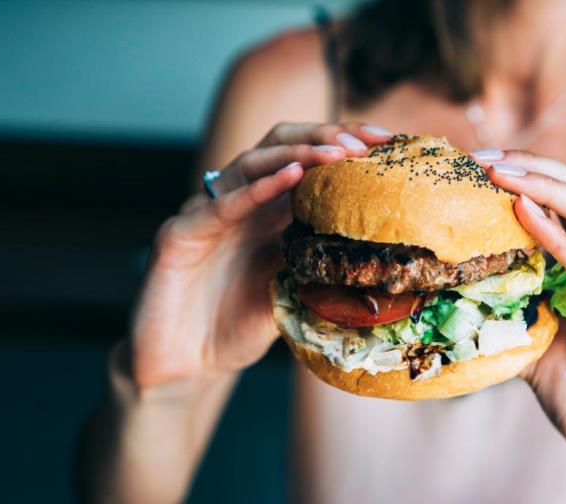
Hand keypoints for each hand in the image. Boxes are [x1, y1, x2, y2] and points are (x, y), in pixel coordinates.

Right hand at [131, 123, 391, 386]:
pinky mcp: (178, 236)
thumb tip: (378, 262)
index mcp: (264, 214)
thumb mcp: (288, 296)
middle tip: (367, 141)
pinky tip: (289, 177)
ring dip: (297, 154)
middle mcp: (236, 204)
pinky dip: (256, 190)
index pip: (304, 162)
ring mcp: (205, 215)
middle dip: (324, 136)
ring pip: (251, 164)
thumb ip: (317, 271)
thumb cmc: (231, 330)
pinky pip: (219, 206)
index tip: (387, 144)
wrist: (180, 368)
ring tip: (338, 153)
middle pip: (278, 146)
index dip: (342, 147)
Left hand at [484, 153, 565, 501]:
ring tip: (501, 173)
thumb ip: (507, 308)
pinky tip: (527, 217)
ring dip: (549, 190)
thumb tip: (450, 290)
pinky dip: (565, 244)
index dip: (528, 175)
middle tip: (482, 157)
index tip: (473, 162)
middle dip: (535, 169)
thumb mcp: (531, 341)